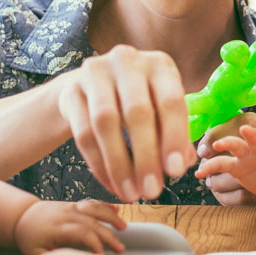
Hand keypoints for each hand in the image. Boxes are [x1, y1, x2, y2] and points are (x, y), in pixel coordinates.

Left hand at [14, 198, 127, 254]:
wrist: (21, 217)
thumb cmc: (29, 239)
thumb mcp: (35, 254)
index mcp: (57, 228)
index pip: (82, 234)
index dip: (95, 245)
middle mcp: (66, 215)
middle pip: (92, 223)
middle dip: (108, 236)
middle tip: (120, 248)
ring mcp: (70, 207)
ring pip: (94, 209)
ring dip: (111, 217)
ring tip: (124, 228)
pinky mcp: (72, 204)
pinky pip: (91, 202)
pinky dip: (104, 205)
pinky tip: (116, 210)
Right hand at [57, 45, 194, 202]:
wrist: (90, 88)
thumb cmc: (137, 102)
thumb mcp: (161, 112)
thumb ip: (175, 136)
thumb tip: (184, 163)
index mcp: (159, 64)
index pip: (171, 101)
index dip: (174, 138)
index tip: (175, 172)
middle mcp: (127, 60)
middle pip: (137, 112)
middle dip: (146, 157)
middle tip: (152, 191)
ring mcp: (95, 72)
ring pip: (105, 123)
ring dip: (119, 165)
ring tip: (130, 193)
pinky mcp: (71, 90)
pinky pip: (83, 133)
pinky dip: (99, 164)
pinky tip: (111, 184)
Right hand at [194, 115, 255, 202]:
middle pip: (252, 138)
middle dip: (248, 134)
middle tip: (243, 129)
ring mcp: (245, 155)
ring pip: (234, 146)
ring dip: (225, 144)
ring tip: (210, 148)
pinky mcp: (236, 166)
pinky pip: (222, 164)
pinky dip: (211, 167)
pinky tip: (200, 173)